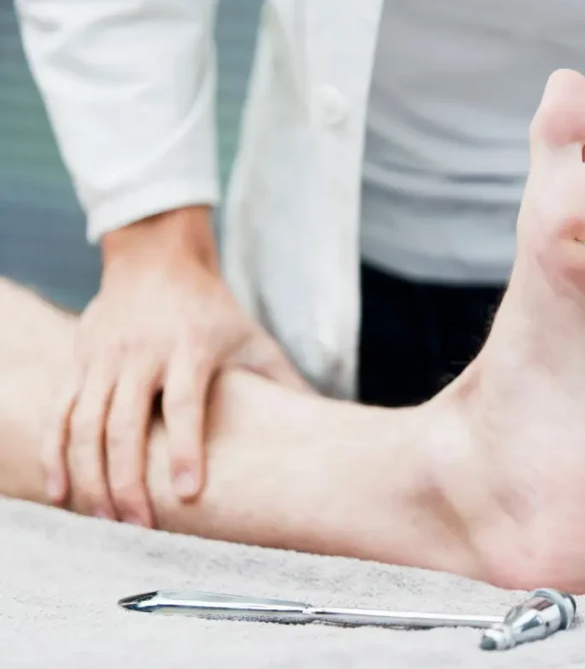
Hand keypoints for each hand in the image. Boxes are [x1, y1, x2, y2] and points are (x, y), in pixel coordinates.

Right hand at [46, 207, 308, 525]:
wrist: (157, 259)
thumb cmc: (214, 312)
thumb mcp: (252, 340)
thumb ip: (283, 382)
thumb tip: (326, 423)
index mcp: (190, 347)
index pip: (183, 404)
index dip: (185, 450)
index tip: (188, 494)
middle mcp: (142, 353)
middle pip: (126, 424)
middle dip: (129, 481)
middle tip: (140, 528)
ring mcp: (105, 357)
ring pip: (86, 424)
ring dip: (91, 478)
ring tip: (108, 522)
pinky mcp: (79, 360)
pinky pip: (59, 413)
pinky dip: (54, 456)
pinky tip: (62, 494)